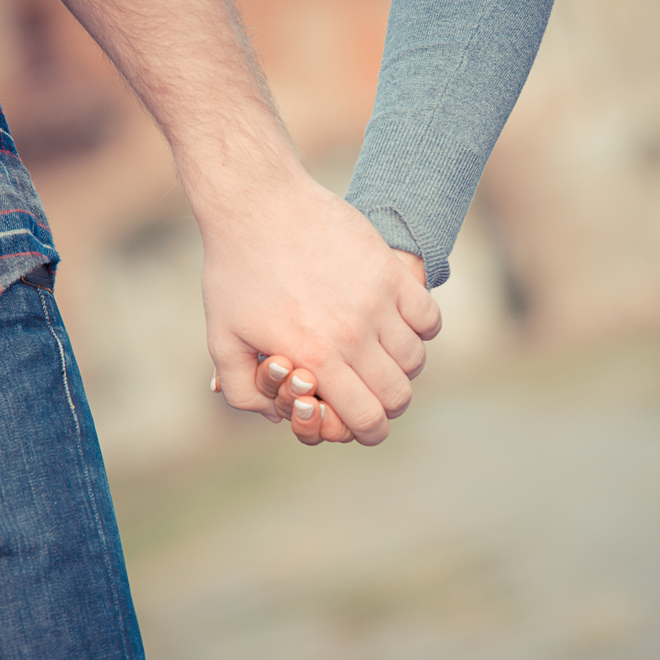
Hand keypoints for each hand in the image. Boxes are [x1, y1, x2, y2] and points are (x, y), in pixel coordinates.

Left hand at [212, 249, 430, 446]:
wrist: (257, 204)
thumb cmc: (235, 272)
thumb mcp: (221, 338)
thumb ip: (243, 390)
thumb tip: (276, 416)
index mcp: (315, 358)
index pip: (366, 419)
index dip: (369, 431)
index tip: (365, 424)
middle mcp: (353, 335)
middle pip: (397, 395)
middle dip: (386, 405)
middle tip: (372, 391)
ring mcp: (377, 301)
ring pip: (415, 359)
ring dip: (401, 368)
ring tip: (379, 355)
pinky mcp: (390, 271)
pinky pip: (430, 318)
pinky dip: (421, 330)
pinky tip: (397, 323)